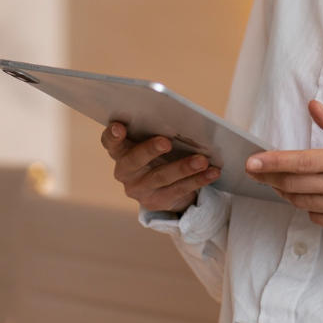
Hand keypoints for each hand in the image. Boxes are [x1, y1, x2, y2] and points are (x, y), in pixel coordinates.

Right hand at [100, 122, 219, 212]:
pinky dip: (198, 180)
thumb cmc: (159, 152)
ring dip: (183, 167)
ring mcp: (139, 189)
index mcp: (120, 151)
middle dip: (149, 150)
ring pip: (161, 177)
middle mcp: (125, 171)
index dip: (112, 135)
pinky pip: (179, 190)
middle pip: (133, 160)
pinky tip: (212, 172)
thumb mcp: (153, 140)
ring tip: (202, 160)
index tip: (119, 126)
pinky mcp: (156, 202)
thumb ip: (157, 131)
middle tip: (166, 141)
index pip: (110, 142)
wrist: (165, 185)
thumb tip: (182, 120)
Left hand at [244, 100, 322, 238]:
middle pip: (295, 183)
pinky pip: (312, 215)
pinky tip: (309, 196)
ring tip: (279, 181)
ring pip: (299, 201)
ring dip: (284, 191)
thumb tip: (312, 104)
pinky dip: (305, 206)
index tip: (252, 162)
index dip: (274, 162)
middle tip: (256, 171)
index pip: (303, 161)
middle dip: (270, 177)